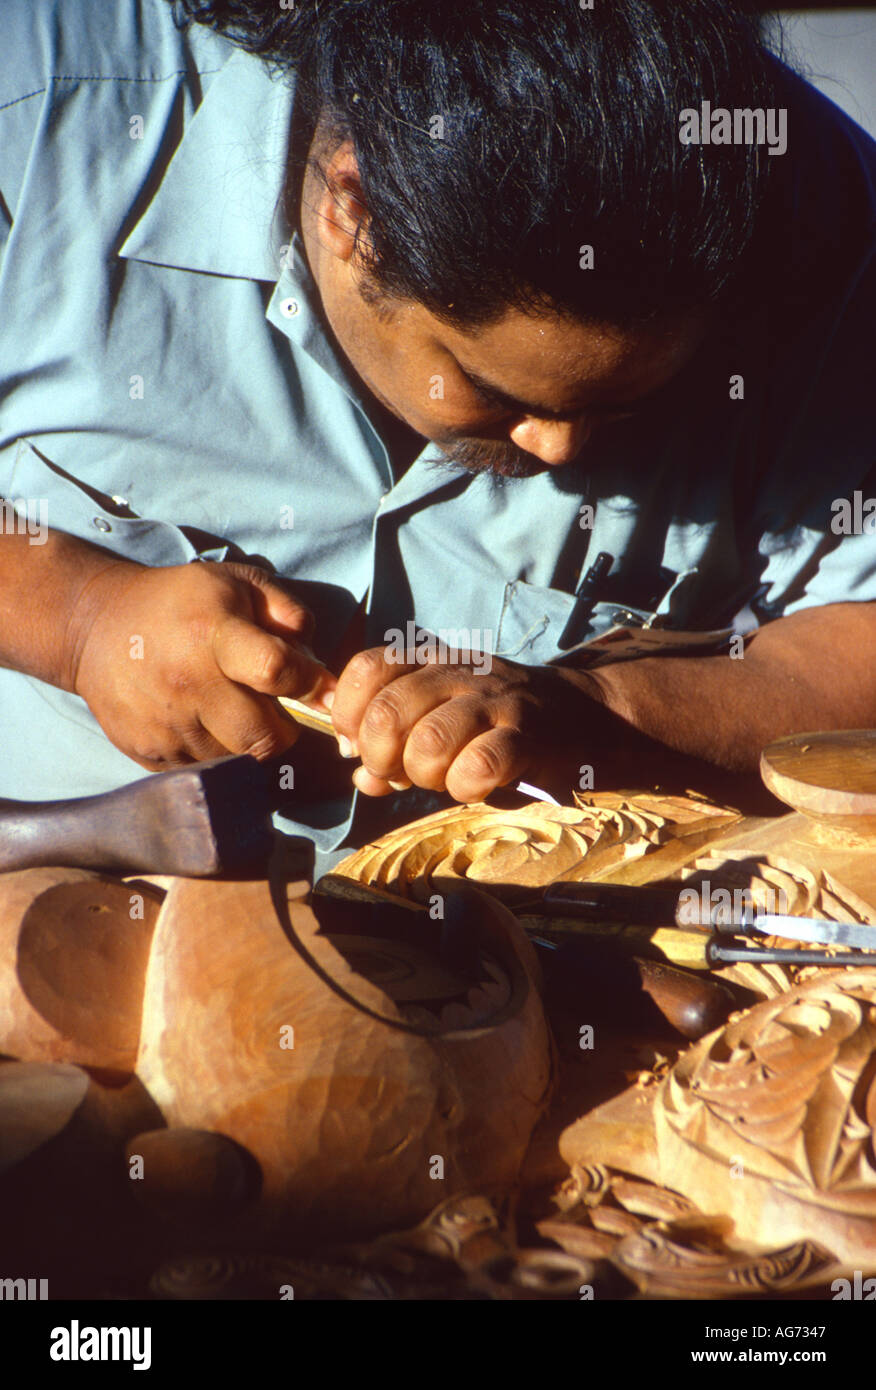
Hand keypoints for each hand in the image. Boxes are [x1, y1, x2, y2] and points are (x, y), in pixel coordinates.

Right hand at [69, 559, 335, 768]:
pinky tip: (202, 723)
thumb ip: (288, 612)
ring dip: (246, 742)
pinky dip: (215, 753)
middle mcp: (189, 683)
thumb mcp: (236, 584)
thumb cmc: (179, 603)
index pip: (277, 671)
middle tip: (272, 709)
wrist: (96, 628)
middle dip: (282, 729)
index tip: (319, 689)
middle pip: (265, 737)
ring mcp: (166, 724)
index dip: (310, 685)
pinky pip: (203, 771)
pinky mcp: (148, 753)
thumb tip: (318, 664)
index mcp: (214, 634)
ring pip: (236, 759)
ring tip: (231, 711)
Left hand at [329, 645, 597, 800]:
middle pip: (389, 711)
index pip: (366, 669)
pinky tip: (474, 786)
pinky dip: (466, 785)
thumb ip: (393, 744)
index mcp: (429, 660)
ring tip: (441, 779)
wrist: (581, 715)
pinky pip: (482, 762)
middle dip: (382, 756)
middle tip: (400, 772)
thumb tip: (360, 776)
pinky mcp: (528, 735)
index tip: (361, 745)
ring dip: (425, 774)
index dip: (350, 716)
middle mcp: (458, 672)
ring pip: (430, 740)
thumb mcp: (439, 719)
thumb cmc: (495, 723)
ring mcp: (495, 700)